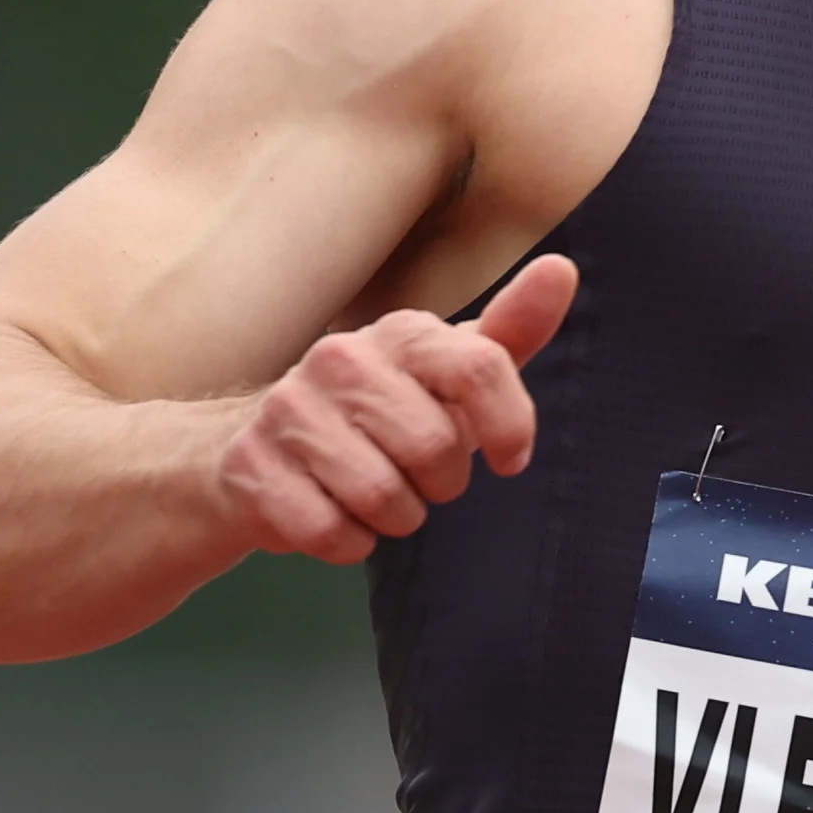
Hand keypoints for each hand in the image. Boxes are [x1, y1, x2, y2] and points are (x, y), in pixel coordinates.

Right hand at [216, 254, 578, 562]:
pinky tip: (337, 516)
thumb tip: (562, 270)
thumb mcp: (450, 374)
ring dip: (396, 517)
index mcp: (400, 334)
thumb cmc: (382, 413)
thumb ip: (511, 332)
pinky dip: (347, 543)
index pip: (480, 367)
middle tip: (421, 477)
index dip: (510, 426)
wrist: (261, 447)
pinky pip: (329, 532)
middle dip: (442, 483)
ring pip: (382, 496)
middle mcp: (340, 359)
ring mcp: (289, 411)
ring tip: (379, 496)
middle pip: (435, 446)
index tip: (512, 460)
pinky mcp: (250, 466)